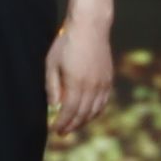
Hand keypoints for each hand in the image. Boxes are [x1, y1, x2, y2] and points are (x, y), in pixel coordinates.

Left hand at [44, 16, 116, 136]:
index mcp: (77, 83)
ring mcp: (103, 83)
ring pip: (95, 110)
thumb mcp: (52, 63)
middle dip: (72, 125)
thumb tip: (54, 106)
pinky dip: (96, 111)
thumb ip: (52, 86)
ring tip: (73, 126)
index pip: (70, 111)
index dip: (62, 123)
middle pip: (83, 114)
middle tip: (62, 132)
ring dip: (84, 121)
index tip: (55, 130)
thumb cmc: (66, 43)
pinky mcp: (109, 79)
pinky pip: (103, 101)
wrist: (91, 27)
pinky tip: (88, 114)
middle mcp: (93, 86)